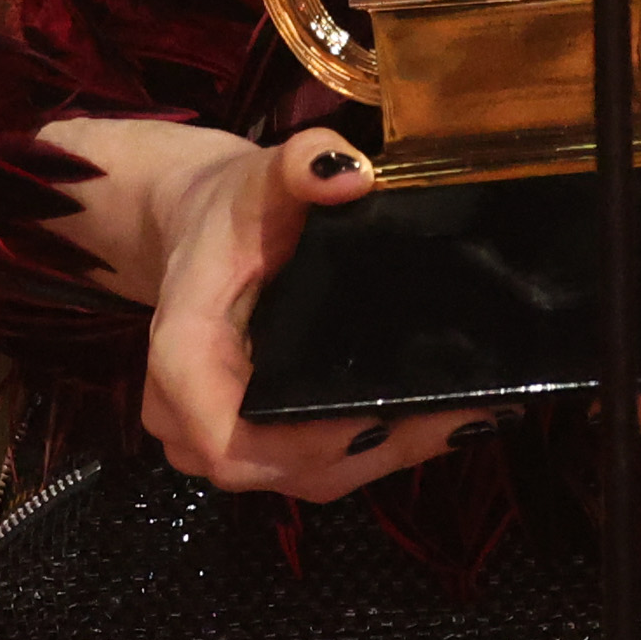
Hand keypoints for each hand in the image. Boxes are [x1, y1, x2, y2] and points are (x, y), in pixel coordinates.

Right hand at [47, 118, 490, 503]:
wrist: (198, 227)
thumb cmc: (232, 208)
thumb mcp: (262, 173)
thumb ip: (300, 163)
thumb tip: (350, 175)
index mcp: (183, 351)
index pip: (224, 436)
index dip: (301, 445)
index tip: (381, 415)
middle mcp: (185, 411)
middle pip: (275, 467)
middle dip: (367, 451)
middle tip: (456, 415)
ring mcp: (211, 437)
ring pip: (296, 476)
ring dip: (375, 457)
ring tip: (456, 419)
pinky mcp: (245, 443)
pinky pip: (302, 467)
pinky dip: (363, 452)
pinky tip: (424, 423)